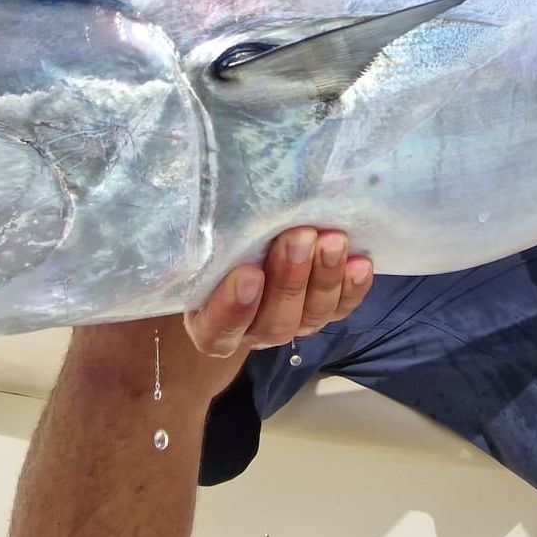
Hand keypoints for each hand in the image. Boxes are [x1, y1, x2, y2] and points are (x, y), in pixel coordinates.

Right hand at [182, 228, 373, 358]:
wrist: (244, 245)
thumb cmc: (214, 242)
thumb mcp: (195, 241)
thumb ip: (196, 236)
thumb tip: (176, 206)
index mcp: (209, 321)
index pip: (218, 329)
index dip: (233, 308)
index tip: (249, 274)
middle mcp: (251, 329)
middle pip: (273, 321)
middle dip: (289, 279)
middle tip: (300, 237)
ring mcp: (291, 321)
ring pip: (311, 315)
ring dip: (325, 278)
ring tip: (333, 240)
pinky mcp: (321, 310)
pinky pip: (340, 308)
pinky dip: (352, 288)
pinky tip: (360, 264)